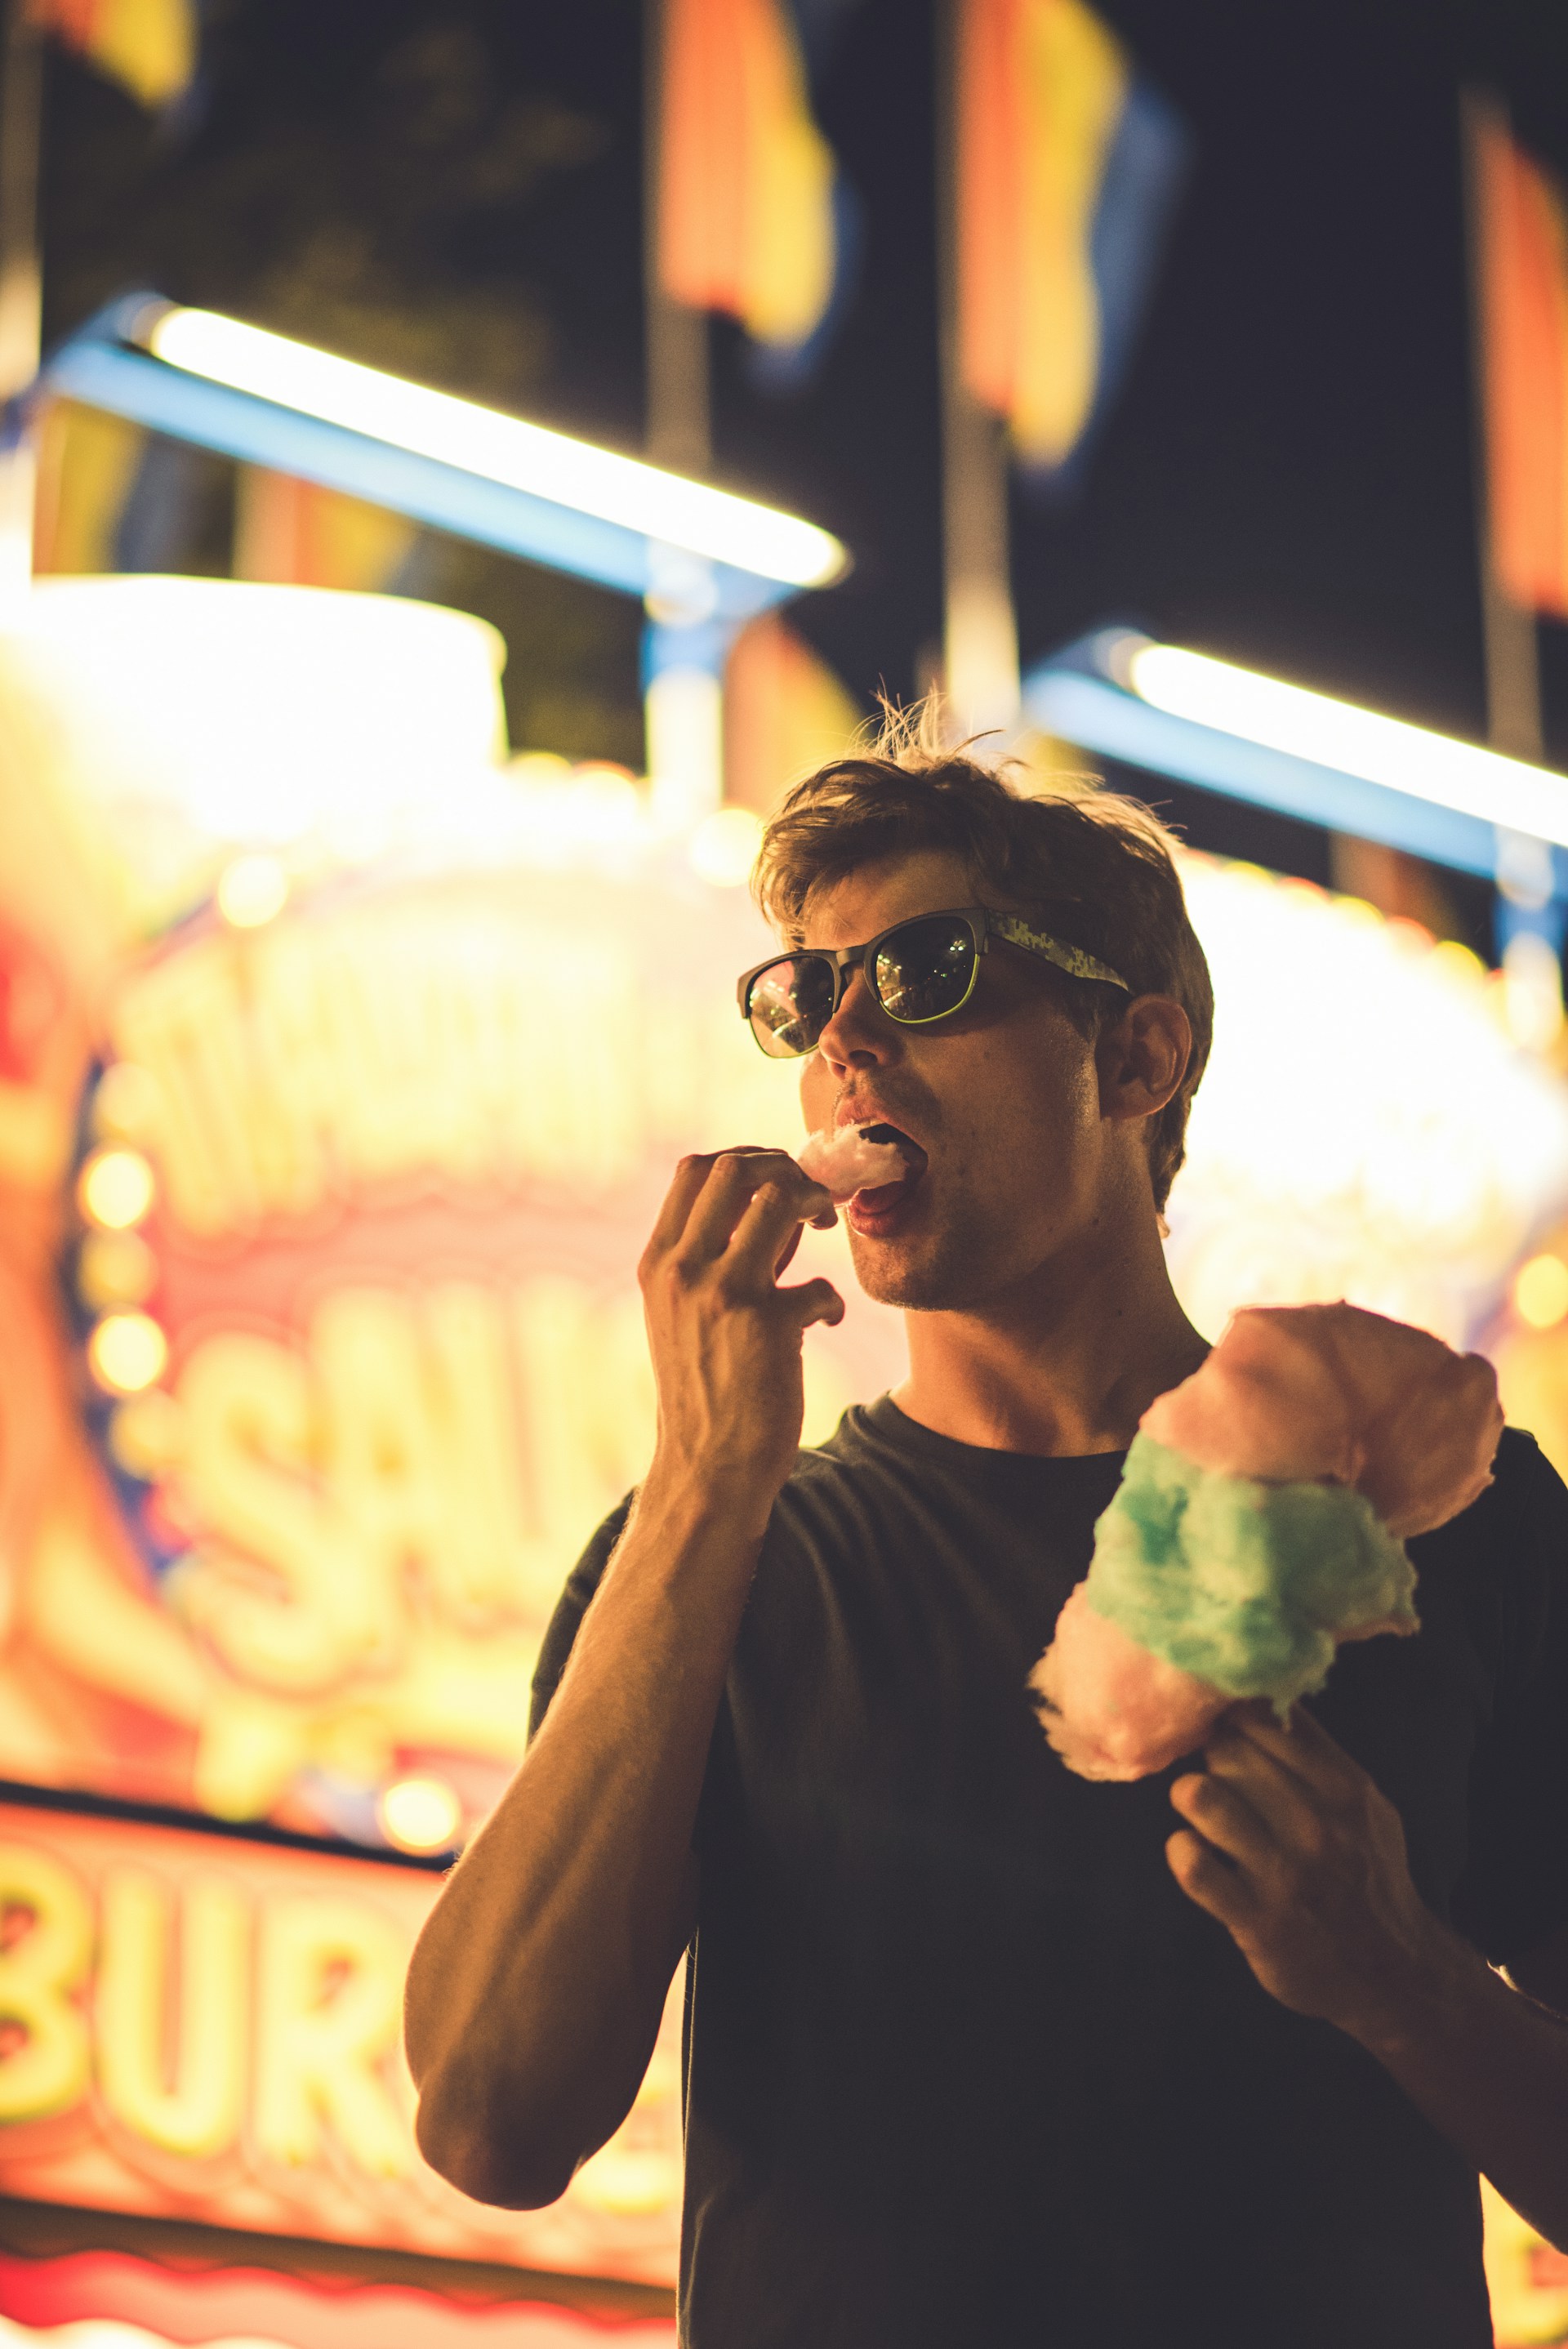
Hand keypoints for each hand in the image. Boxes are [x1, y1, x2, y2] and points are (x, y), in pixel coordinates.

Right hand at [638, 1150, 843, 1517]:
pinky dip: (832, 1300)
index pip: (695, 1169)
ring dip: (815, 1206)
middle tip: (813, 1202)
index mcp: (658, 1263)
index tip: (780, 1184)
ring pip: (777, 1197)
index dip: (750, 1159)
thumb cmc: (706, 1389)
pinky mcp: (766, 1327)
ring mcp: (721, 1294)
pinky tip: (826, 1322)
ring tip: (826, 1235)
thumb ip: (718, 1257)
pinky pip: (820, 1283)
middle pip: (735, 1167)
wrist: (705, 1469)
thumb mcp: (687, 1314)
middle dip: (786, 1169)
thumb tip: (776, 1200)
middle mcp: (681, 1270)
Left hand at [1165, 1702, 1454, 2045]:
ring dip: (1191, 1799)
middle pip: (1226, 1750)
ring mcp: (1285, 1872)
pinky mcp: (1256, 1918)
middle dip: (1210, 1757)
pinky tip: (1197, 1857)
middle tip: (1216, 1777)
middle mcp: (1317, 1823)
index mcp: (1344, 1787)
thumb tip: (1260, 1696)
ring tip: (1202, 1813)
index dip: (1233, 1718)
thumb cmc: (1367, 1875)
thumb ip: (1316, 1754)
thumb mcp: (1364, 1805)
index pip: (1263, 1717)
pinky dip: (1183, 1853)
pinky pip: (1191, 1863)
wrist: (1392, 1973)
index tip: (1225, 1729)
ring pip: (1201, 1796)